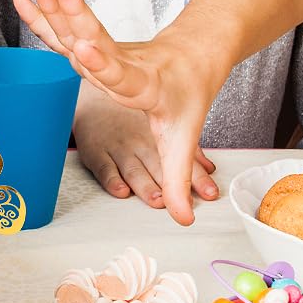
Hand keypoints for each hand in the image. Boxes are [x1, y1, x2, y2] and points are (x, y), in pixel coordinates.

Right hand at [13, 0, 221, 224]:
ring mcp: (107, 50)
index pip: (121, 74)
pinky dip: (45, 15)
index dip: (103, 63)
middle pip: (95, 37)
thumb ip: (176, 176)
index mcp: (145, 85)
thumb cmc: (187, 96)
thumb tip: (182, 220)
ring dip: (56, 5)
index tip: (86, 46)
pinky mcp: (94, 44)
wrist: (197, 55)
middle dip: (74, 13)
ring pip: (78, 26)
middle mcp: (123, 62)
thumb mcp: (185, 136)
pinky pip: (65, 30)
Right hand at [73, 83, 218, 210]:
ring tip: (157, 200)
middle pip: (159, 167)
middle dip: (172, 184)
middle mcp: (140, 143)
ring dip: (145, 186)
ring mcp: (118, 149)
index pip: (183, 159)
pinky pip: (104, 169)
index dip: (198, 177)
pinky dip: (112, 180)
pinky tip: (121, 190)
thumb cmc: (130, 119)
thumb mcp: (159, 128)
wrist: (92, 101)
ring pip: (133, 170)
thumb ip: (185, 149)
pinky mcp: (95, 154)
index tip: (210, 193)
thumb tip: (209, 169)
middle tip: (183, 200)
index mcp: (159, 137)